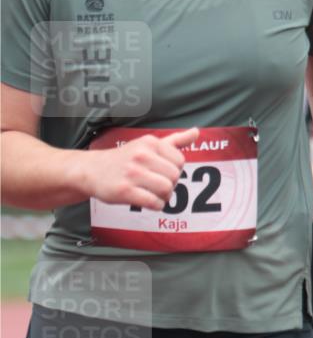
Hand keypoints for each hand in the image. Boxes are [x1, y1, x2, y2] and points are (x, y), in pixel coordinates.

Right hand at [81, 128, 198, 209]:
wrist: (91, 170)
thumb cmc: (124, 158)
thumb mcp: (147, 144)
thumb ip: (174, 140)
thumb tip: (197, 132)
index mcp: (150, 143)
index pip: (180, 160)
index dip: (175, 170)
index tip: (162, 173)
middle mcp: (141, 155)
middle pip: (175, 176)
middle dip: (171, 185)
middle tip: (158, 186)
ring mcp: (132, 173)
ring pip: (167, 189)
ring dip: (164, 196)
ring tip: (153, 194)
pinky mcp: (125, 190)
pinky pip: (154, 202)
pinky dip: (156, 206)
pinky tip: (148, 202)